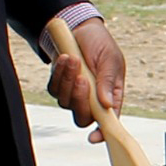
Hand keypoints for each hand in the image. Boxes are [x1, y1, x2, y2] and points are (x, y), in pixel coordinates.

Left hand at [47, 18, 126, 135]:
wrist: (80, 28)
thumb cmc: (100, 44)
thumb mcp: (110, 59)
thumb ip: (108, 82)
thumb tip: (107, 105)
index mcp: (111, 96)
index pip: (108, 121)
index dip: (102, 132)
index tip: (95, 137)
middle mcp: (92, 100)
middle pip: (82, 117)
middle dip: (80, 100)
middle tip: (82, 79)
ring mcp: (74, 94)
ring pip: (66, 103)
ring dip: (68, 81)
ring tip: (74, 59)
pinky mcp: (60, 86)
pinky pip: (54, 89)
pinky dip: (59, 74)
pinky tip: (65, 58)